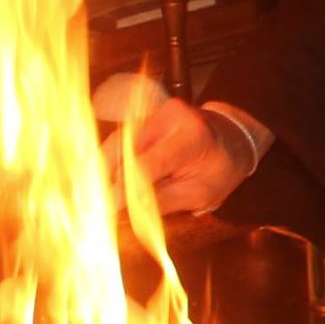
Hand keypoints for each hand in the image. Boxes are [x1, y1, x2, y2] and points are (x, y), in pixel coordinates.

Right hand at [103, 93, 259, 214]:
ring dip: (107, 169)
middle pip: (126, 150)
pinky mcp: (148, 114)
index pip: (148, 165)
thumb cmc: (219, 169)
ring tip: (98, 194)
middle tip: (94, 205)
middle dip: (108, 178)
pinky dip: (114, 160)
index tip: (105, 209)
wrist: (231, 139)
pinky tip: (107, 179)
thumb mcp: (199, 194)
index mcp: (192, 137)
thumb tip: (123, 212)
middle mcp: (172, 117)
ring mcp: (158, 111)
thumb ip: (161, 202)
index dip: (123, 189)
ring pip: (119, 143)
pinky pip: (123, 140)